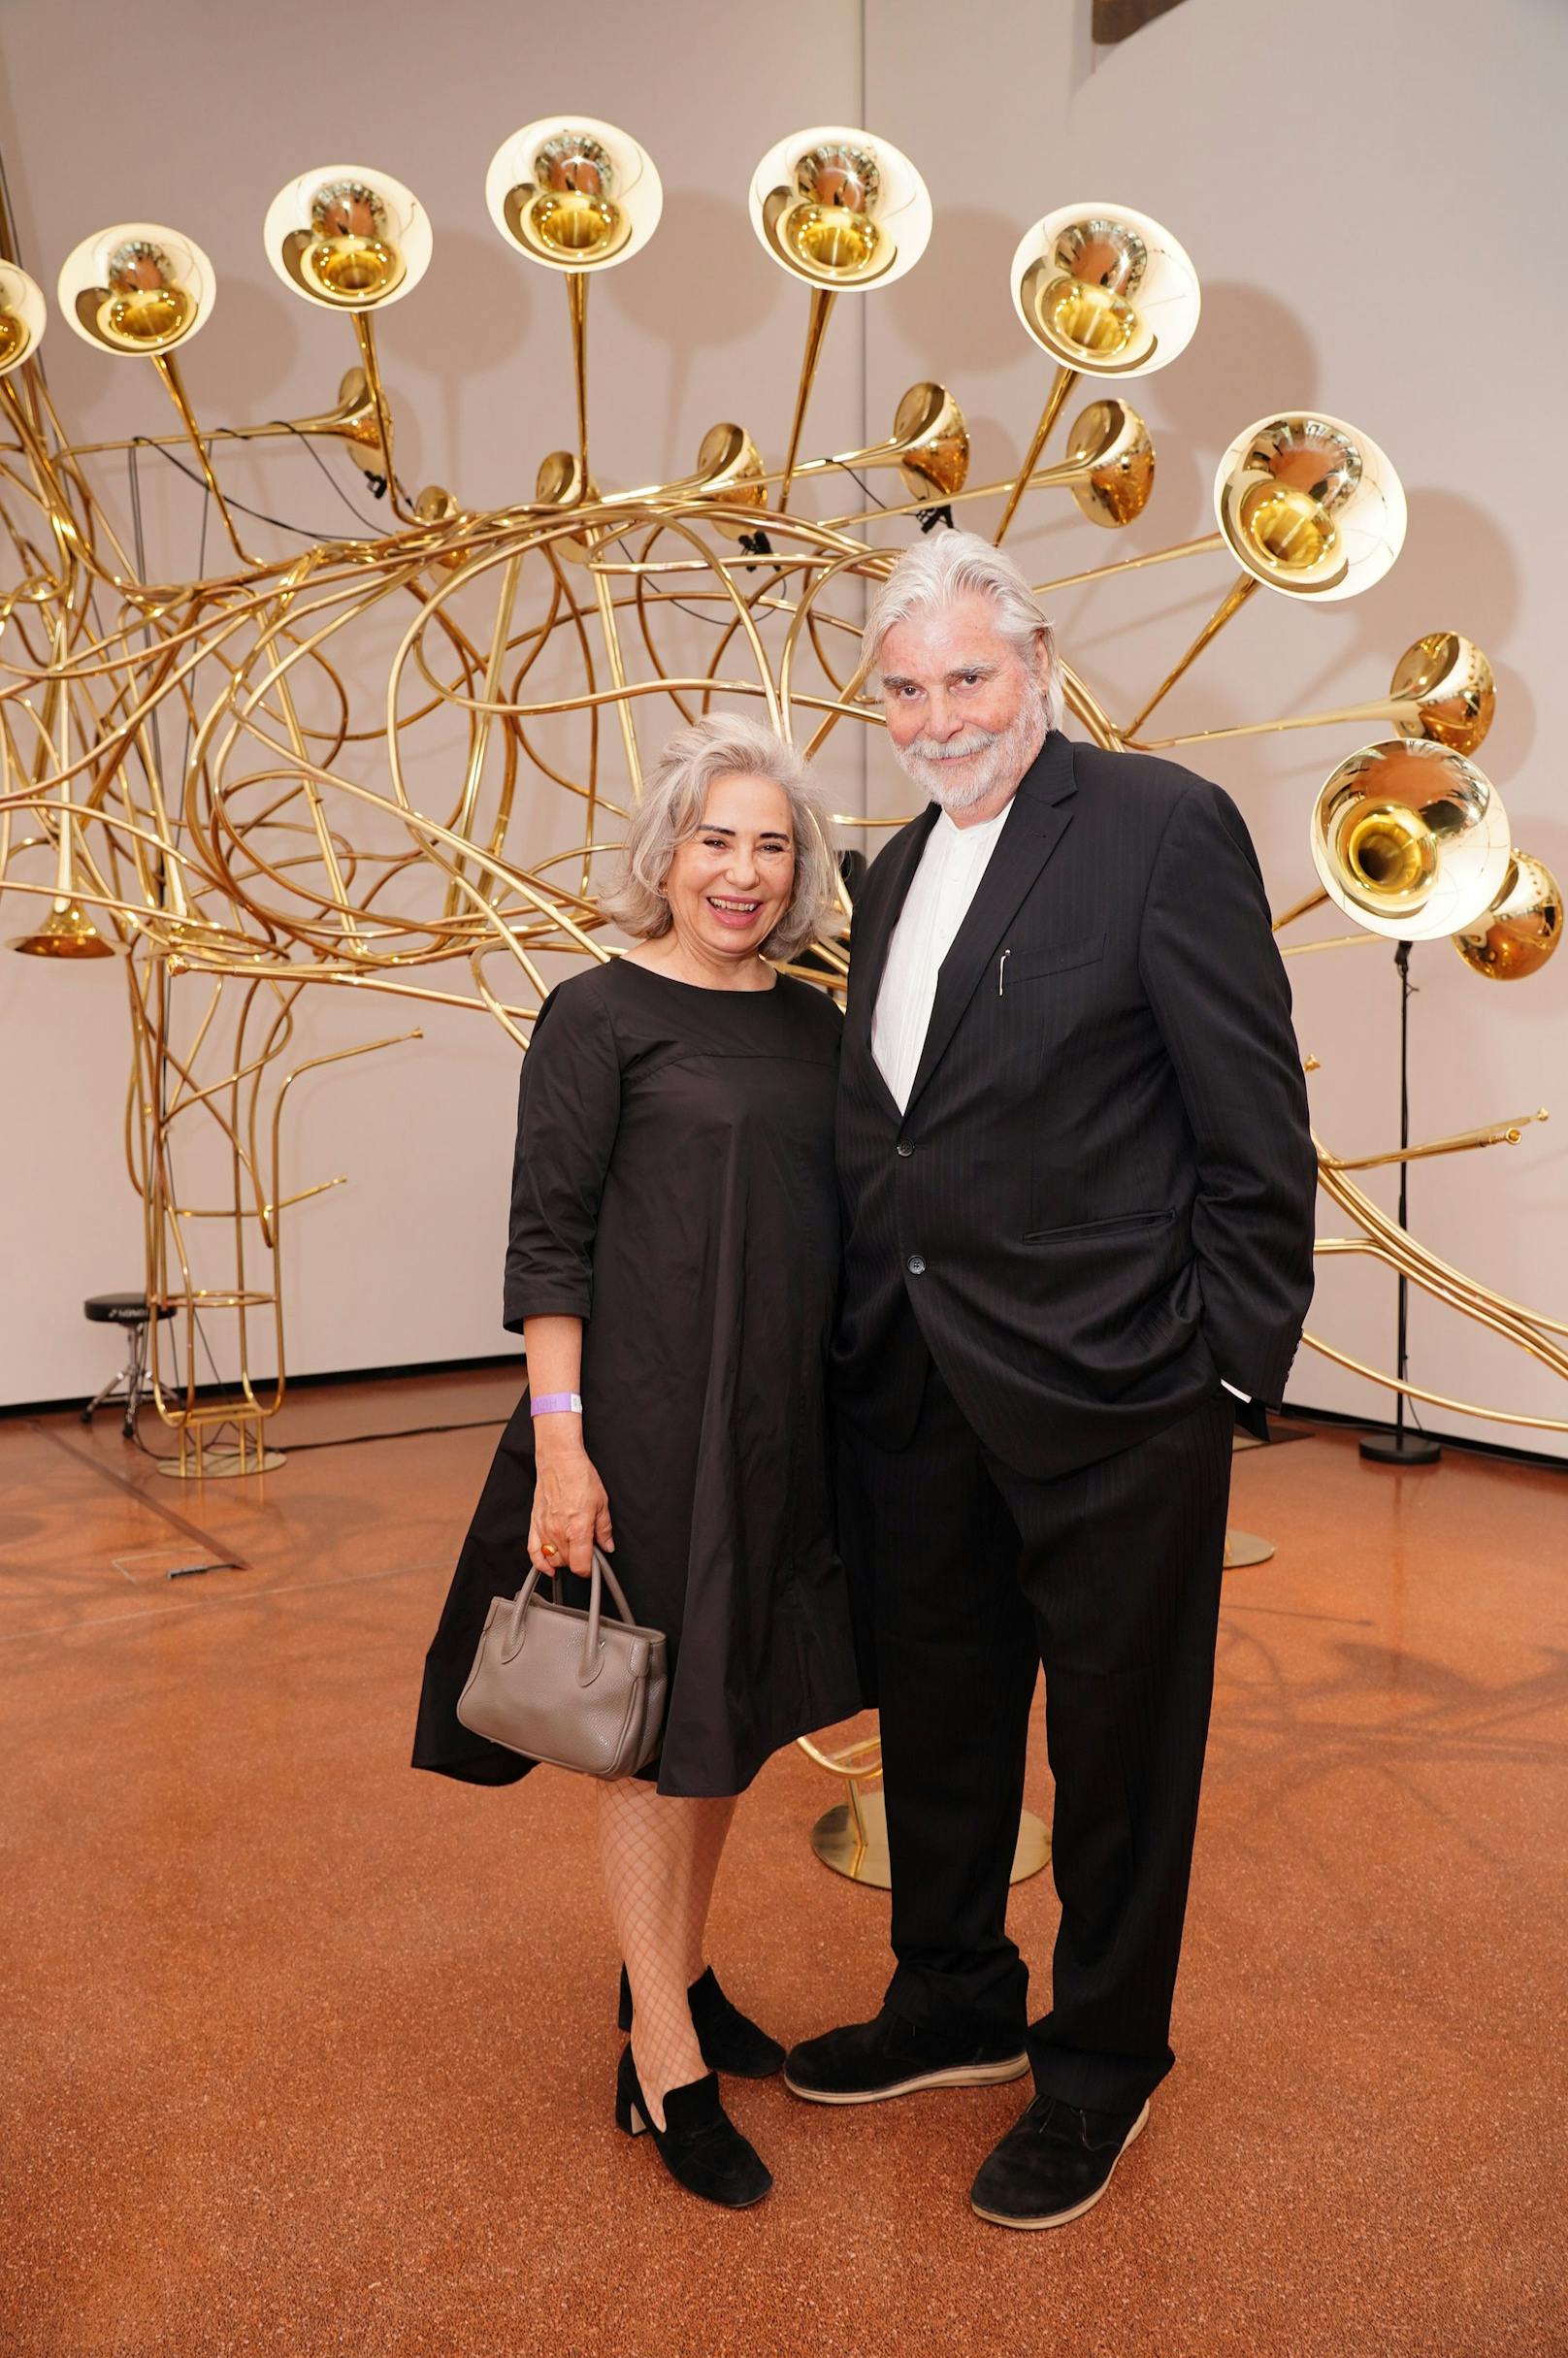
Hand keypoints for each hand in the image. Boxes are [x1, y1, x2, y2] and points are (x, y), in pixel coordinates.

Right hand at [528, 1434, 613, 1576]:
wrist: (559, 1461)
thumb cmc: (579, 1477)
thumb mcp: (601, 1503)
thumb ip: (604, 1529)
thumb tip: (607, 1546)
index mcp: (578, 1529)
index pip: (580, 1565)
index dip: (588, 1570)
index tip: (592, 1565)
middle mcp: (559, 1532)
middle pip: (566, 1563)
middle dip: (577, 1560)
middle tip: (585, 1549)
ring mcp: (544, 1529)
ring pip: (551, 1559)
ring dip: (562, 1559)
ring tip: (571, 1549)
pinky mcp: (534, 1523)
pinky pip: (532, 1551)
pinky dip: (539, 1563)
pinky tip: (547, 1566)